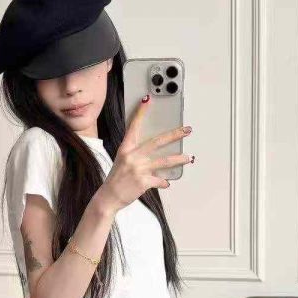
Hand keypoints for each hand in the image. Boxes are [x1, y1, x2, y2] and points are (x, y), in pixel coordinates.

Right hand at [98, 95, 193, 213]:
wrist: (109, 197)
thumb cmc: (117, 179)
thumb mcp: (122, 161)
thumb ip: (136, 154)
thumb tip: (155, 151)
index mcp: (125, 149)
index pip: (134, 127)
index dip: (141, 113)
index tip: (147, 100)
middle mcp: (132, 156)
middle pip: (157, 141)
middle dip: (174, 135)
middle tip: (186, 130)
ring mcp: (138, 169)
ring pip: (164, 161)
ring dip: (179, 159)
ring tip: (188, 158)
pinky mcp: (143, 181)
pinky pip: (160, 180)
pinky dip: (164, 182)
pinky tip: (166, 182)